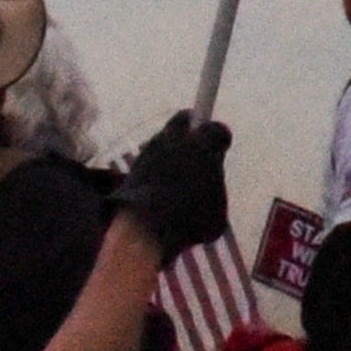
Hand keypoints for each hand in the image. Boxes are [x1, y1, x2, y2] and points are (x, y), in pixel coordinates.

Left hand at [111, 113, 234, 260]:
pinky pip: (148, 162)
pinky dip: (153, 170)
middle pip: (183, 121)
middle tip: (197, 151)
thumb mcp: (217, 211)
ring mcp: (149, 152)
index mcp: (204, 144)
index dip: (220, 139)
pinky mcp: (130, 169)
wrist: (143, 230)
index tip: (221, 151)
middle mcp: (175, 139)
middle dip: (190, 131)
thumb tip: (209, 194)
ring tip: (175, 178)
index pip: (216, 129)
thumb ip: (214, 192)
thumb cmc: (190, 218)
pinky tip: (157, 191)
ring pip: (163, 142)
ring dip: (169, 152)